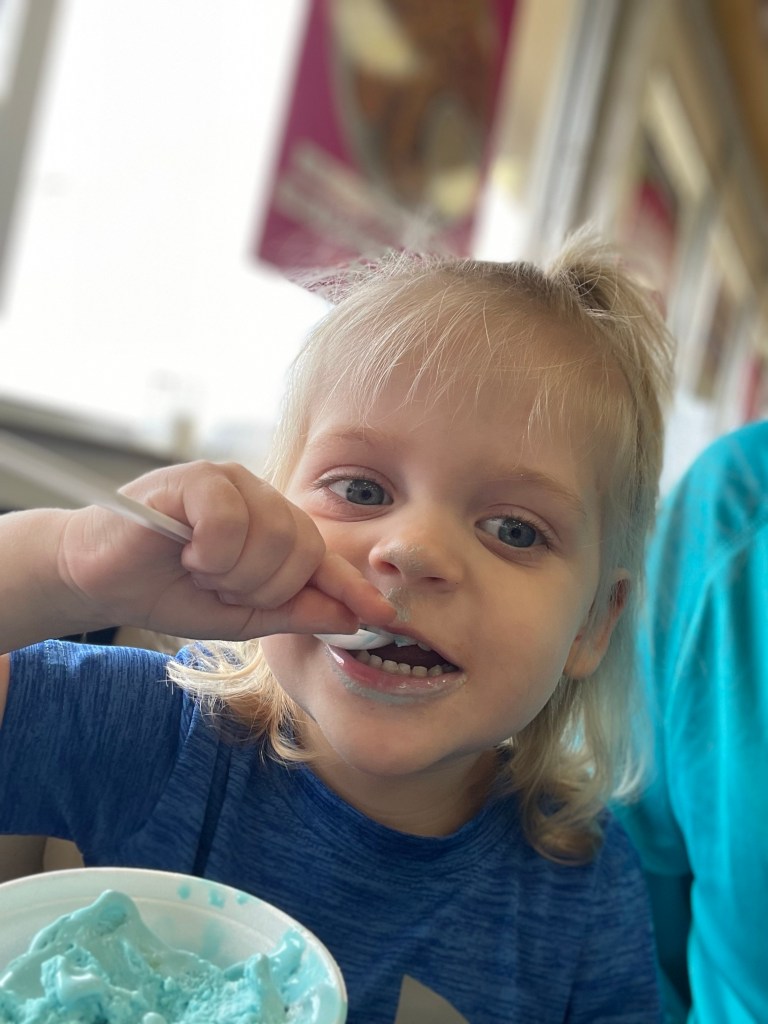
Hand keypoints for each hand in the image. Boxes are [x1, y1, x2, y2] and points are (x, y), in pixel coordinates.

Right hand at [57, 461, 394, 640]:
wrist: (100, 578)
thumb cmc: (168, 588)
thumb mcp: (240, 614)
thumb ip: (294, 610)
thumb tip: (350, 617)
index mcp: (273, 529)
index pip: (324, 559)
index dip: (354, 589)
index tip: (386, 618)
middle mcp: (260, 498)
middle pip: (304, 550)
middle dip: (264, 587)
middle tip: (220, 585)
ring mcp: (231, 482)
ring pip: (273, 538)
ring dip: (233, 574)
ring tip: (199, 568)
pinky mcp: (197, 476)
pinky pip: (231, 523)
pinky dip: (210, 553)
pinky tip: (186, 552)